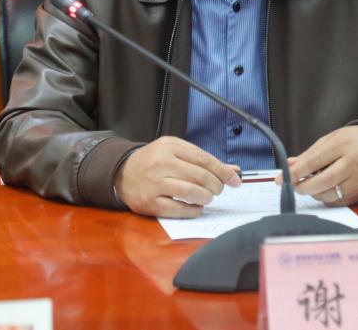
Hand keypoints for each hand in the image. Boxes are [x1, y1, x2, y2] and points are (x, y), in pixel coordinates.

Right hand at [113, 136, 240, 217]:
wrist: (121, 173)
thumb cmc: (154, 162)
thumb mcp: (176, 152)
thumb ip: (203, 161)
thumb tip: (233, 171)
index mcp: (170, 146)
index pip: (204, 159)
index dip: (223, 172)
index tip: (236, 181)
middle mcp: (162, 162)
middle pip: (200, 176)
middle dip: (215, 186)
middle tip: (218, 190)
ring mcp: (154, 183)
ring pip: (191, 192)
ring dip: (206, 198)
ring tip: (207, 198)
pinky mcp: (149, 202)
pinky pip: (178, 209)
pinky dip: (193, 211)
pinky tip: (196, 208)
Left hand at [279, 126, 357, 205]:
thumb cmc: (352, 140)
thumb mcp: (330, 140)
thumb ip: (309, 154)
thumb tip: (288, 167)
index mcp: (343, 145)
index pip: (314, 161)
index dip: (295, 172)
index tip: (281, 178)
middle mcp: (354, 163)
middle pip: (322, 181)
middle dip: (303, 187)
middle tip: (293, 186)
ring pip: (329, 194)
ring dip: (314, 193)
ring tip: (310, 185)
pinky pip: (339, 201)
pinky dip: (326, 198)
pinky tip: (323, 190)